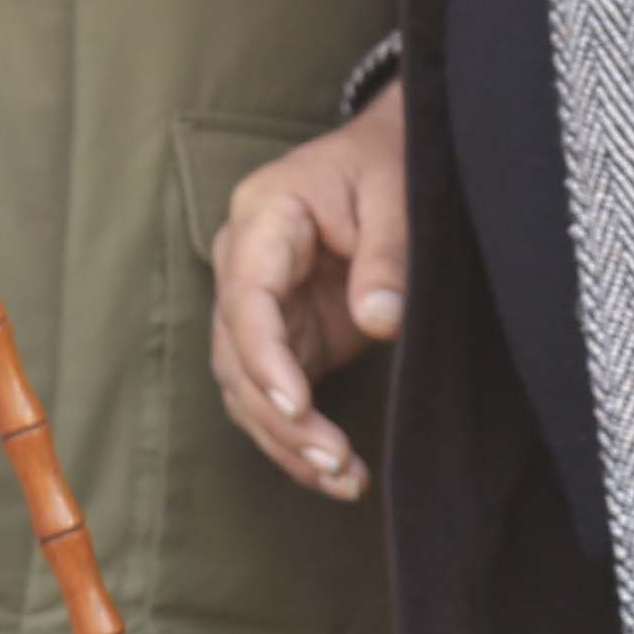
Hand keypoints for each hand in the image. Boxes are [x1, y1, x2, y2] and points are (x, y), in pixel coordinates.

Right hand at [208, 90, 408, 494]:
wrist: (391, 153)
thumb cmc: (389, 162)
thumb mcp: (397, 194)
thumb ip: (387, 255)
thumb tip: (380, 320)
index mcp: (264, 217)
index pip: (245, 298)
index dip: (264, 358)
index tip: (299, 408)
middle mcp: (246, 265)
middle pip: (236, 354)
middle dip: (280, 417)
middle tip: (335, 460)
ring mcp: (262, 304)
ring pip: (247, 386)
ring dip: (287, 440)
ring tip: (343, 479)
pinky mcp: (287, 335)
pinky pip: (276, 395)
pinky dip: (300, 438)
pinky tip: (337, 473)